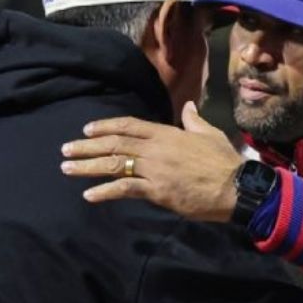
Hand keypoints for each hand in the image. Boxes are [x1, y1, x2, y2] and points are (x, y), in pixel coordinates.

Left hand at [60, 102, 243, 222]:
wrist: (236, 187)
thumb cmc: (224, 161)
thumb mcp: (209, 134)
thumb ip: (194, 120)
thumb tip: (189, 106)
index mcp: (166, 133)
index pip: (128, 125)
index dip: (105, 126)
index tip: (86, 129)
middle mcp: (155, 148)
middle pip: (114, 143)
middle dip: (86, 146)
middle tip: (65, 150)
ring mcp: (155, 169)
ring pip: (114, 164)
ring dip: (87, 166)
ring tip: (67, 168)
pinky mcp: (157, 190)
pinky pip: (125, 189)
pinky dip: (105, 191)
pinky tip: (89, 195)